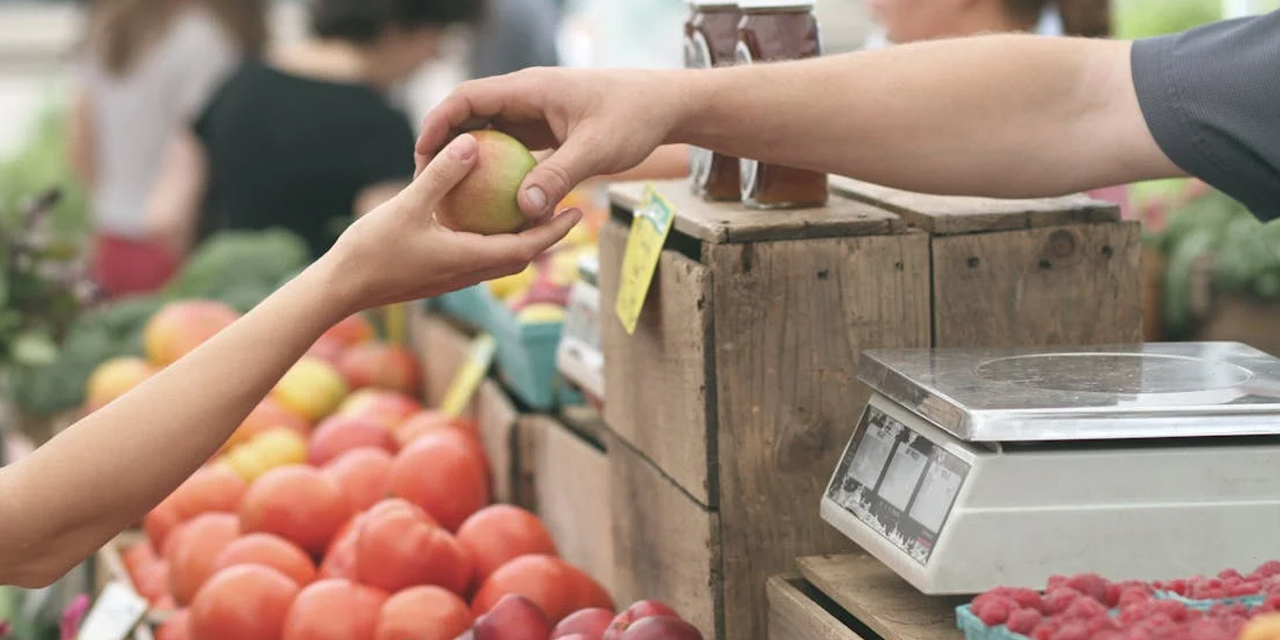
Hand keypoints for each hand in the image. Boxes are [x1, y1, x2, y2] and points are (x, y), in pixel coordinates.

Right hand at [323, 133, 580, 312]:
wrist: (340, 289)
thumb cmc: (371, 250)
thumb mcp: (407, 205)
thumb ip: (442, 175)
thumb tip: (472, 143)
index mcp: (468, 259)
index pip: (526, 248)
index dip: (554, 231)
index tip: (578, 211)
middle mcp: (467, 273)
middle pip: (520, 255)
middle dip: (546, 235)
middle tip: (567, 207)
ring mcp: (452, 277)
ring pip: (499, 258)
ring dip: (520, 238)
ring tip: (532, 209)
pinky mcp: (437, 275)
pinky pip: (476, 255)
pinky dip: (491, 238)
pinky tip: (483, 215)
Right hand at [415, 67, 687, 220]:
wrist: (664, 106)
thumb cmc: (634, 118)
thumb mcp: (596, 149)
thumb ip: (559, 176)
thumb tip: (523, 210)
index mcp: (529, 89)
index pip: (467, 98)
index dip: (438, 123)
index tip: (422, 156)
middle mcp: (526, 97)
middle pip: (470, 116)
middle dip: (444, 145)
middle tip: (426, 183)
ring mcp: (535, 114)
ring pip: (488, 133)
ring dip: (469, 160)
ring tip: (449, 196)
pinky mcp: (546, 131)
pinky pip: (510, 149)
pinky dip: (496, 170)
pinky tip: (489, 203)